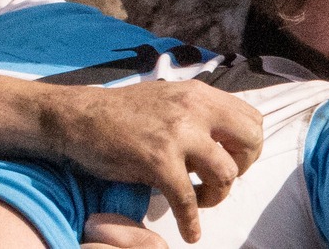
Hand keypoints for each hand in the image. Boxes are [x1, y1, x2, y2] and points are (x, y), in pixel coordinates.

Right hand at [41, 80, 261, 243]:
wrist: (77, 118)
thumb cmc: (120, 114)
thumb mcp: (168, 99)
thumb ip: (197, 113)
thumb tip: (223, 138)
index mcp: (199, 94)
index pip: (251, 118)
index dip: (247, 146)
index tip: (229, 159)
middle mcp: (194, 109)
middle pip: (251, 141)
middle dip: (243, 167)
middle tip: (219, 179)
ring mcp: (177, 134)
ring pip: (226, 173)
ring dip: (217, 195)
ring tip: (199, 201)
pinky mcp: (158, 161)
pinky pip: (187, 200)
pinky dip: (191, 222)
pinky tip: (189, 233)